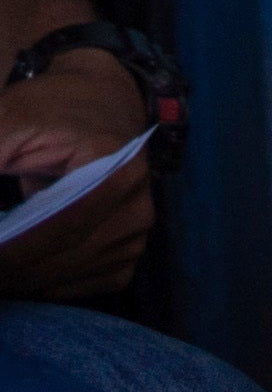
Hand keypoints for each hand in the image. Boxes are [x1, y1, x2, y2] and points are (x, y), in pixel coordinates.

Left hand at [0, 49, 155, 302]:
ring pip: (75, 275)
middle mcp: (137, 205)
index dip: (13, 249)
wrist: (100, 106)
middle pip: (67, 256)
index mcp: (114, 168)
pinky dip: (51, 285)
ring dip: (26, 280)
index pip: (61, 225)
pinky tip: (23, 273)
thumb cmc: (51, 111)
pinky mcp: (131, 250)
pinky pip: (89, 284)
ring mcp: (138, 232)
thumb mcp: (9, 119)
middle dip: (13, 268)